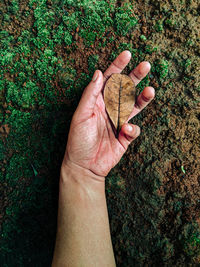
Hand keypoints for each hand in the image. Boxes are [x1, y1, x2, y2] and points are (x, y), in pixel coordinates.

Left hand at [62, 50, 154, 179]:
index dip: (117, 67)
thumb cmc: (78, 140)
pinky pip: (133, 129)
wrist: (84, 165)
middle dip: (135, 77)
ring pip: (134, 107)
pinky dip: (132, 128)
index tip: (127, 54)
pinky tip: (125, 130)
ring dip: (143, 98)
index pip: (109, 80)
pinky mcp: (125, 137)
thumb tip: (98, 72)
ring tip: (150, 91)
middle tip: (145, 65)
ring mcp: (118, 122)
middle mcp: (110, 109)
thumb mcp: (81, 115)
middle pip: (126, 89)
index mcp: (98, 102)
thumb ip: (90, 94)